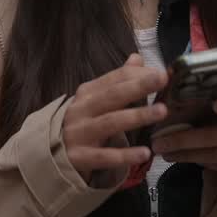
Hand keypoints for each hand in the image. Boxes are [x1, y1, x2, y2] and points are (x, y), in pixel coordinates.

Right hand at [62, 54, 167, 183]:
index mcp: (88, 93)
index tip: (163, 72)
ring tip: (162, 112)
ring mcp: (78, 133)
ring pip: (110, 122)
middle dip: (138, 86)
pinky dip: (125, 155)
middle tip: (162, 79)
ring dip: (137, 116)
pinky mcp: (79, 157)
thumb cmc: (83, 124)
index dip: (138, 74)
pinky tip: (145, 153)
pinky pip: (104, 156)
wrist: (52, 155)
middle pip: (112, 96)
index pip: (114, 79)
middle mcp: (81, 109)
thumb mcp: (97, 100)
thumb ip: (118, 81)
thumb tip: (138, 58)